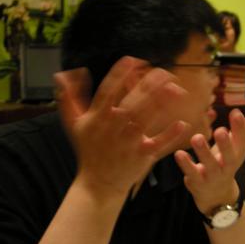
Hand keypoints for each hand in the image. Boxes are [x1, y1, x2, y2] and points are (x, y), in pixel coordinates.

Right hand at [55, 56, 191, 198]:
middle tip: (163, 71)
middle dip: (147, 86)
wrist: (98, 183)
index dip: (119, 75)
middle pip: (132, 103)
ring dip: (162, 104)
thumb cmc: (88, 150)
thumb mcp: (74, 124)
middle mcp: (114, 128)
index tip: (131, 60)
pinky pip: (159, 143)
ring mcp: (129, 142)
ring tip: (176, 88)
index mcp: (98, 118)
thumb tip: (62, 76)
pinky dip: (170, 135)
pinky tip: (183, 123)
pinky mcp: (143, 156)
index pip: (107, 92)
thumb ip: (69, 99)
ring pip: (147, 119)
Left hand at [174, 106, 244, 214]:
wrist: (216, 196)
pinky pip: (191, 173)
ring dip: (203, 152)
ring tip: (197, 138)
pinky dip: (185, 164)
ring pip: (209, 165)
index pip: (242, 141)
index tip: (236, 113)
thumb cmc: (225, 163)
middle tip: (222, 131)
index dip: (240, 128)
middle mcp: (227, 166)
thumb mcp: (239, 147)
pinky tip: (179, 153)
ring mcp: (213, 176)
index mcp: (238, 154)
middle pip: (230, 156)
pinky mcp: (197, 182)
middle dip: (226, 145)